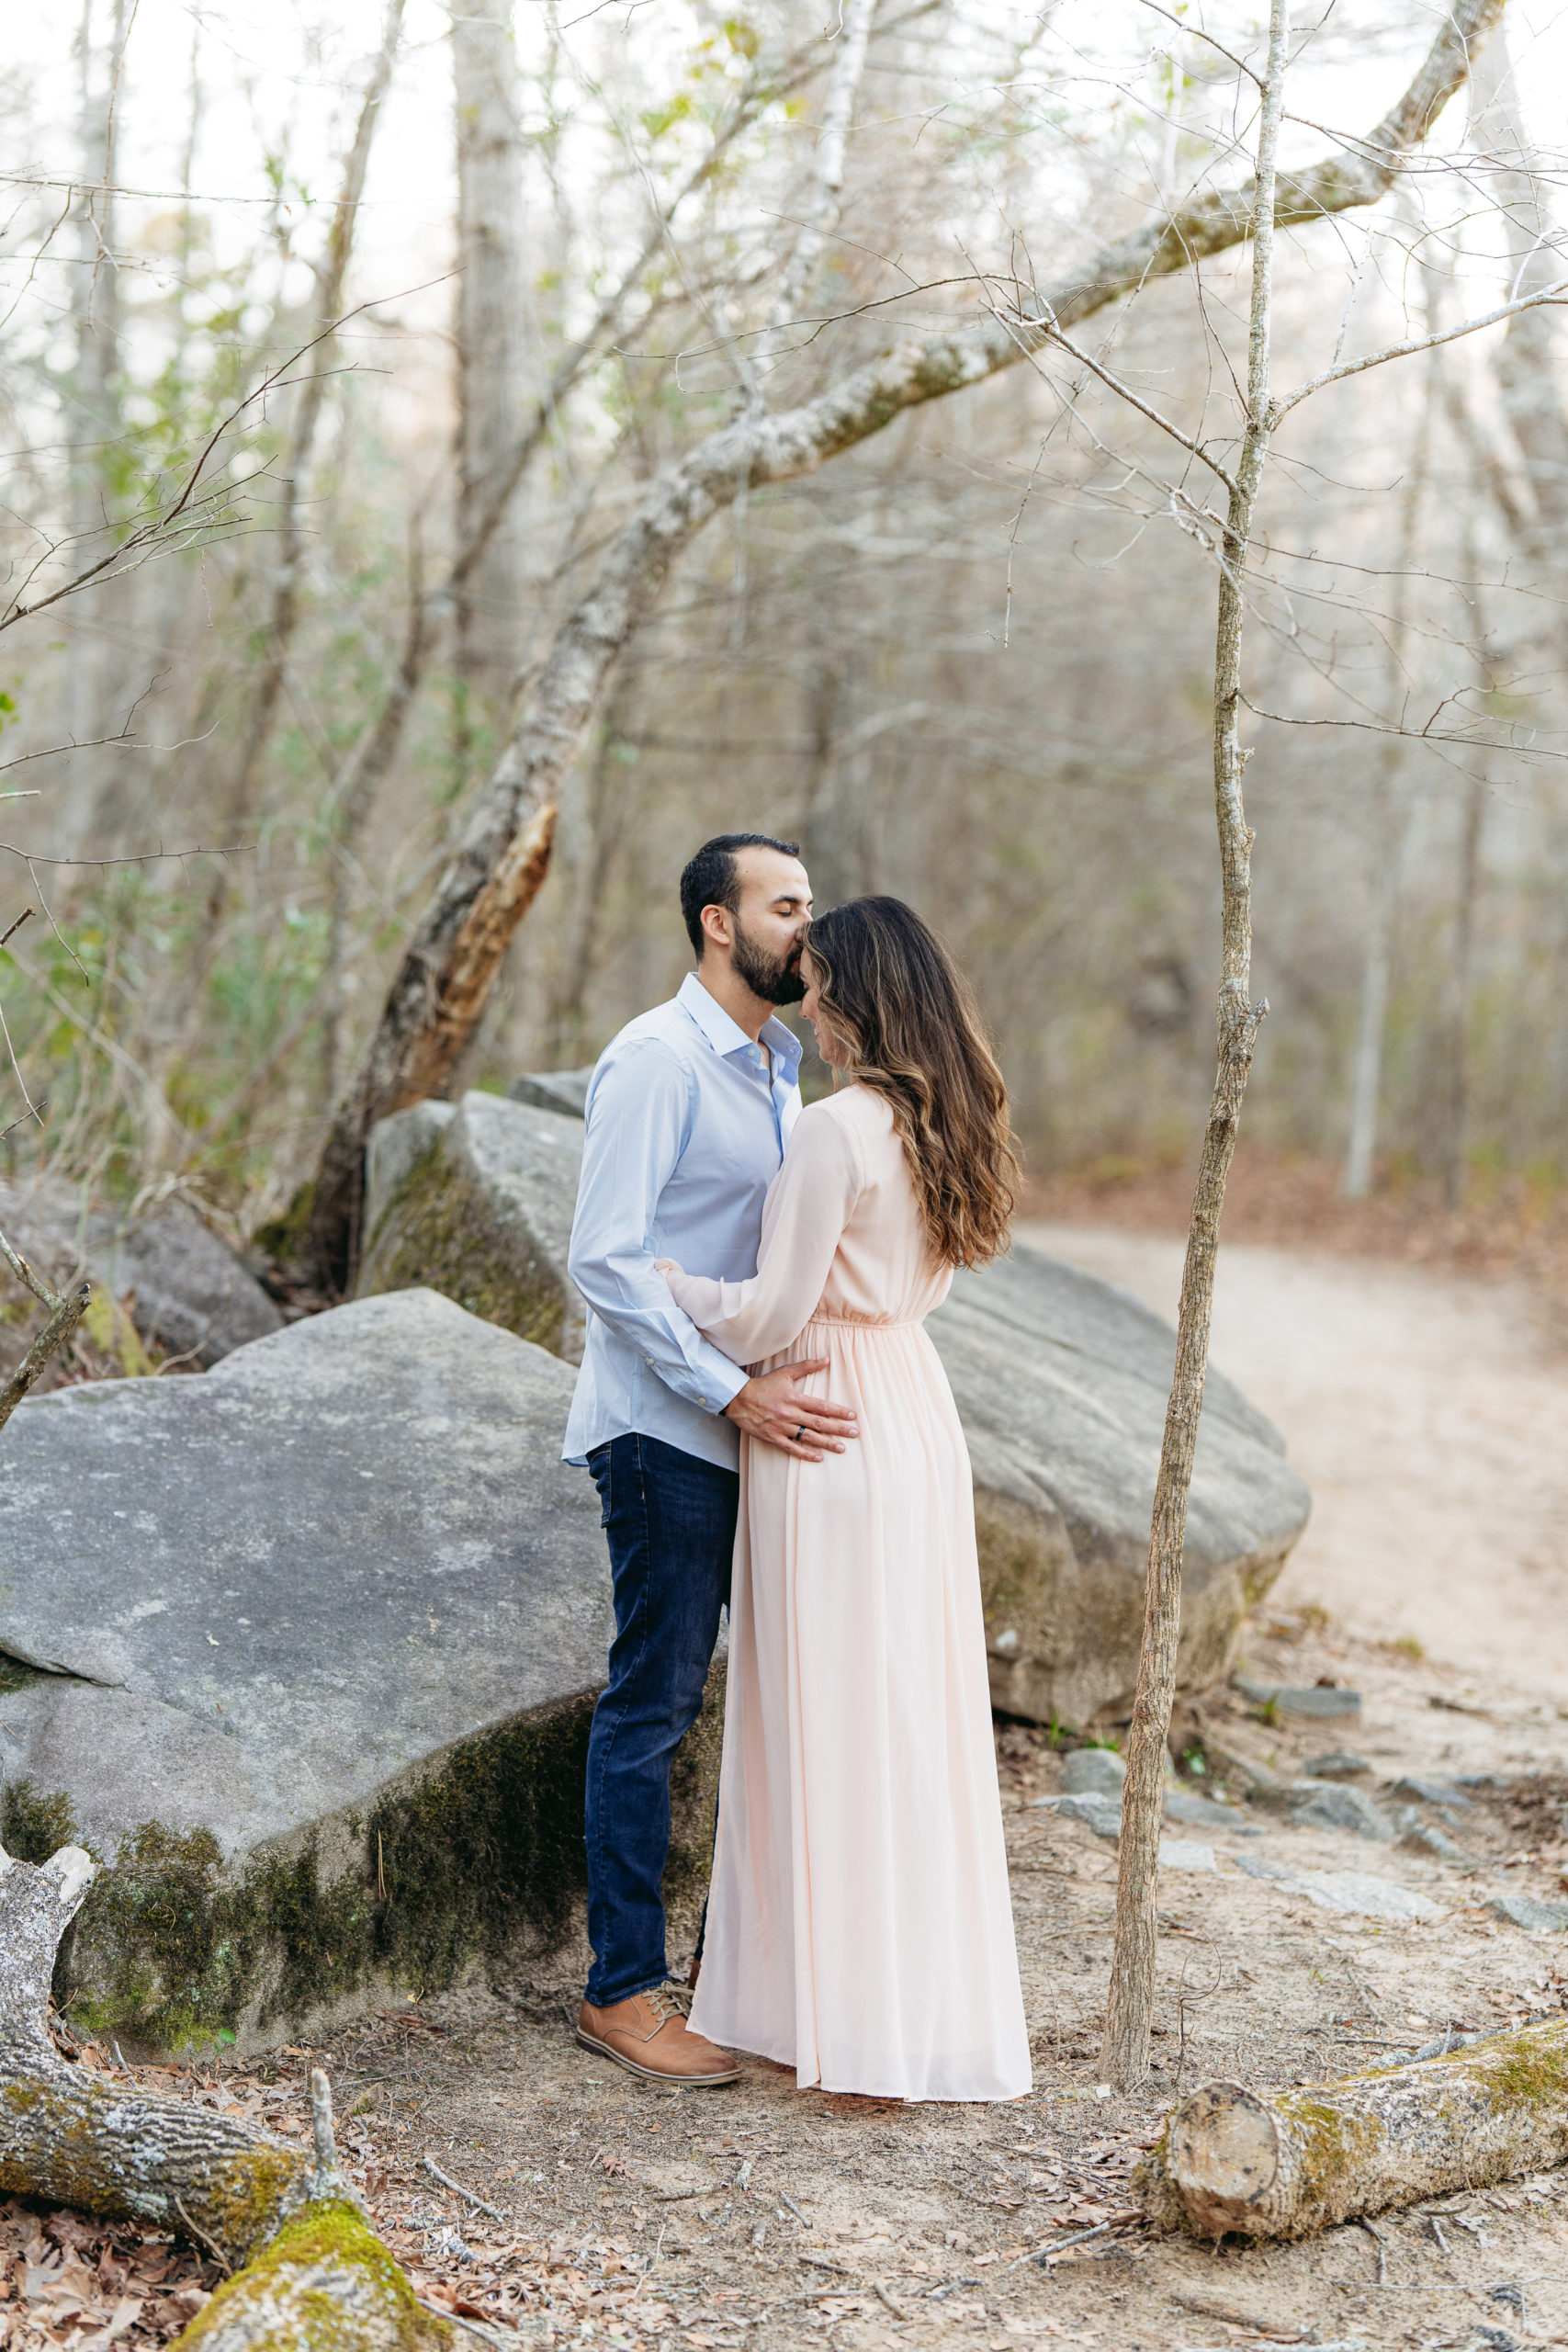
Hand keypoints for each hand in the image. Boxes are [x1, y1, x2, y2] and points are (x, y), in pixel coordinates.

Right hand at [723, 1358, 858, 1461]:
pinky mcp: (773, 1437)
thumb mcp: (785, 1373)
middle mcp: (790, 1414)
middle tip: (855, 1434)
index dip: (838, 1412)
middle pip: (819, 1423)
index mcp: (795, 1398)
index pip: (822, 1407)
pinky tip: (818, 1457)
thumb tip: (826, 1359)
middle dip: (839, 1429)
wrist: (738, 1399)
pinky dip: (805, 1454)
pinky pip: (792, 1448)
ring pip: (808, 1437)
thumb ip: (806, 1366)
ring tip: (842, 1448)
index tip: (852, 1416)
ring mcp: (782, 1427)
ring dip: (827, 1443)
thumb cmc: (763, 1385)